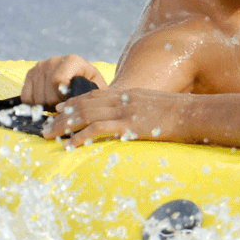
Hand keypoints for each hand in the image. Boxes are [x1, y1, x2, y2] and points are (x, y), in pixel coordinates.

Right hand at [21, 55, 107, 106]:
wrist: (80, 78)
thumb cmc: (90, 85)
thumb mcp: (98, 87)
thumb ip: (92, 94)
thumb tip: (75, 105)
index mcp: (72, 61)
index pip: (58, 81)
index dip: (63, 97)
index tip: (70, 101)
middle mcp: (54, 60)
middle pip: (47, 93)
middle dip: (57, 105)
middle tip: (65, 104)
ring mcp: (40, 66)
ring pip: (36, 98)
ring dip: (47, 106)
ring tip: (58, 102)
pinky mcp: (30, 74)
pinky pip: (26, 98)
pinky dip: (35, 105)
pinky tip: (47, 102)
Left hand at [45, 88, 186, 145]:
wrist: (193, 113)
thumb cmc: (180, 113)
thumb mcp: (157, 105)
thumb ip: (140, 109)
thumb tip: (133, 119)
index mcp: (128, 94)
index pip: (94, 96)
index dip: (74, 102)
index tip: (59, 109)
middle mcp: (122, 100)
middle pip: (84, 105)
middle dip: (62, 116)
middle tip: (46, 126)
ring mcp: (125, 112)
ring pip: (85, 116)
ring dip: (64, 126)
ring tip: (49, 135)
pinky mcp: (129, 126)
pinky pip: (98, 130)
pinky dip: (81, 136)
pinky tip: (70, 144)